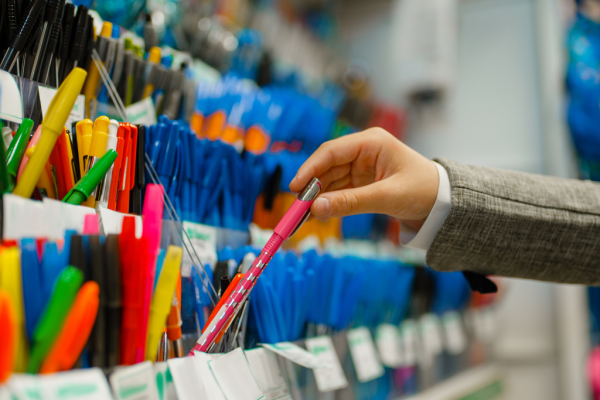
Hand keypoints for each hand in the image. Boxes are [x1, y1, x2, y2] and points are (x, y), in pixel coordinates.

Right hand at [289, 128, 439, 228]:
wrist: (444, 203)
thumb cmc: (424, 191)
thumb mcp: (387, 197)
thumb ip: (351, 202)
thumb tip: (316, 208)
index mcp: (371, 142)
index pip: (332, 152)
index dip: (310, 169)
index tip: (294, 187)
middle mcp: (362, 151)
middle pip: (326, 167)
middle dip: (310, 187)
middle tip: (295, 208)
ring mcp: (360, 167)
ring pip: (329, 181)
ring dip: (315, 198)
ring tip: (300, 216)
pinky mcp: (361, 183)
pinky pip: (337, 191)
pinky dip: (326, 203)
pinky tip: (314, 215)